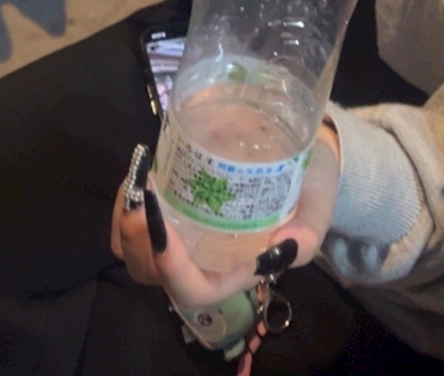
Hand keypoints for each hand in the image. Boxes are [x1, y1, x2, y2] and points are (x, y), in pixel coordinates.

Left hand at [110, 123, 341, 309]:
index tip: (163, 229)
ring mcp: (182, 227)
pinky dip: (131, 193)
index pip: (193, 288)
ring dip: (126, 219)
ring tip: (138, 181)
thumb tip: (287, 245)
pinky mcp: (173, 197)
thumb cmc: (312, 190)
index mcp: (233, 269)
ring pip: (134, 244)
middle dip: (137, 241)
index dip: (172, 268)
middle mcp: (201, 255)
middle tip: (141, 200)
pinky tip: (144, 165)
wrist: (311, 154)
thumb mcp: (317, 211)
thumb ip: (307, 234)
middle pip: (150, 270)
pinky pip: (137, 211)